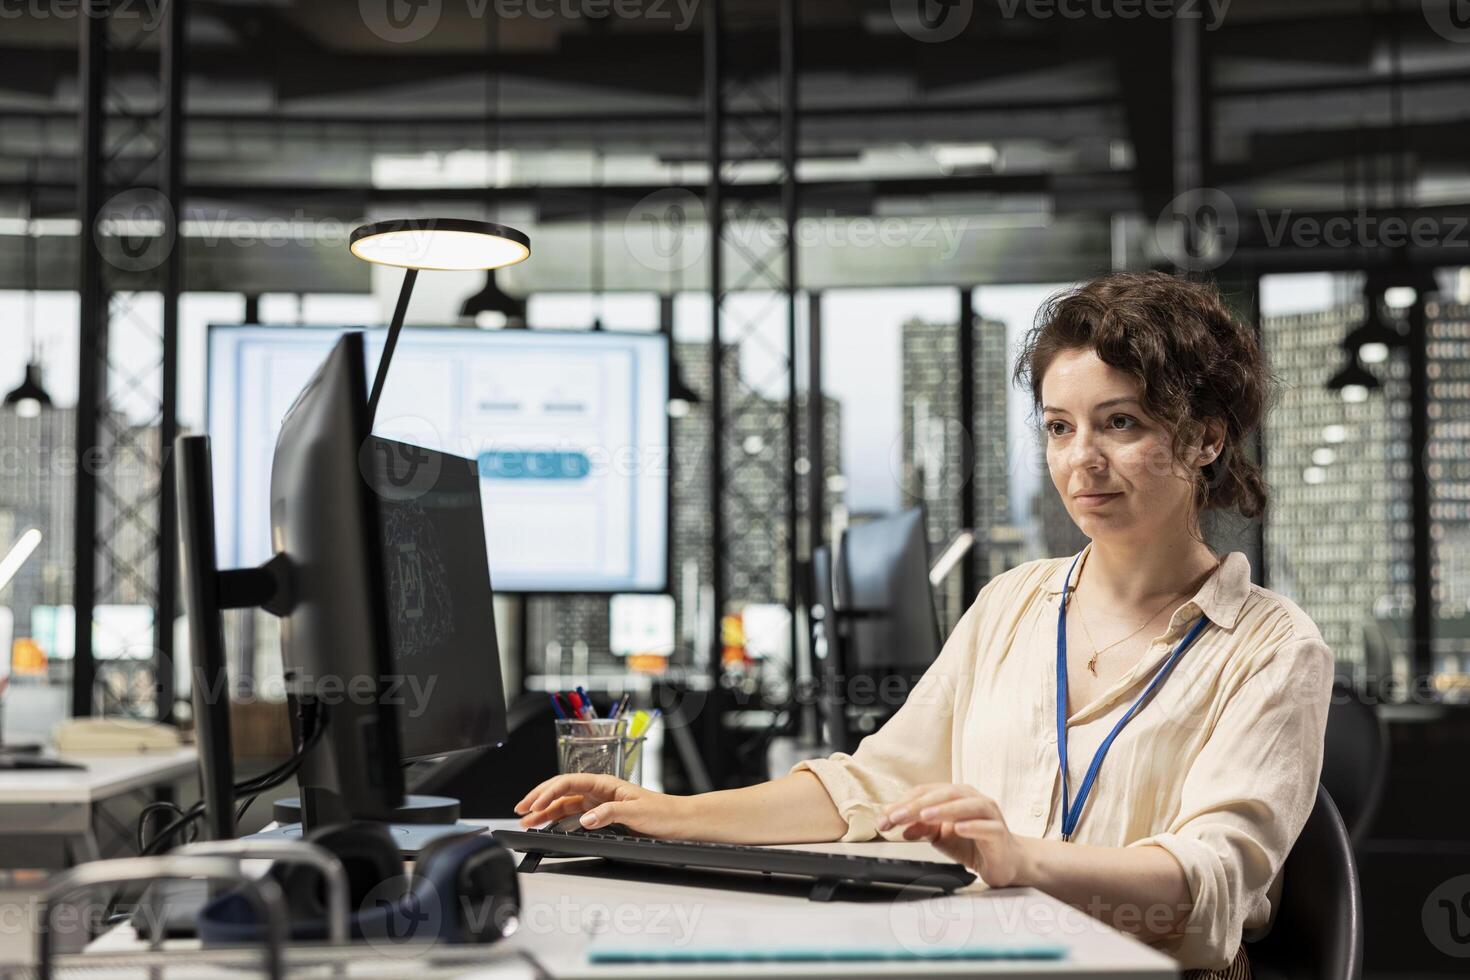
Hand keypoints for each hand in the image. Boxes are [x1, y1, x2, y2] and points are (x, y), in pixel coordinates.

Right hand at [514, 774, 693, 838]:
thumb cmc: (663, 812)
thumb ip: (609, 814)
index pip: (569, 782)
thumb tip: (584, 819)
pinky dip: (558, 818)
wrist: (679, 822)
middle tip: (520, 811)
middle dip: (539, 799)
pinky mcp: (602, 814)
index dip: (548, 793)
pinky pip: (574, 813)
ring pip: (565, 803)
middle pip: (562, 790)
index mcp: (606, 783)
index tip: (534, 806)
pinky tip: (548, 824)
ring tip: (528, 821)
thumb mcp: (636, 812)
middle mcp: (600, 790)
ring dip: (545, 811)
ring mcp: (599, 801)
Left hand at [876, 783, 1031, 887]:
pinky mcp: (999, 833)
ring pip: (967, 805)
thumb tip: (902, 827)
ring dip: (944, 809)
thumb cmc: (974, 844)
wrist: (1005, 862)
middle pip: (944, 794)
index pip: (926, 793)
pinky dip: (972, 826)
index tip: (884, 817)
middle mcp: (972, 799)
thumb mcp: (941, 837)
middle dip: (918, 805)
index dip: (903, 803)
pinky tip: (958, 828)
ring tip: (924, 815)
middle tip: (897, 816)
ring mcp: (988, 814)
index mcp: (956, 796)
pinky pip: (986, 827)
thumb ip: (923, 829)